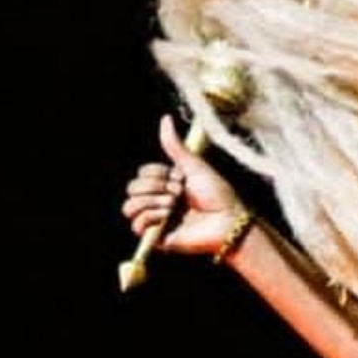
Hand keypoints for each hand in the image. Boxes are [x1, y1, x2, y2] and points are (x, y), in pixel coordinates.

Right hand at [122, 115, 246, 255]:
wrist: (227, 221)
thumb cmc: (217, 194)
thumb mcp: (194, 165)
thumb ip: (174, 146)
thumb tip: (165, 118)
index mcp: (167, 184)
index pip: (143, 173)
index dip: (159, 174)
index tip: (182, 179)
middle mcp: (160, 201)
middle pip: (132, 188)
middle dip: (155, 188)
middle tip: (179, 193)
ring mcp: (158, 220)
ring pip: (129, 207)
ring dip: (151, 202)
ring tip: (173, 205)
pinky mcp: (158, 238)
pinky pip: (136, 226)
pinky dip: (150, 218)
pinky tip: (167, 217)